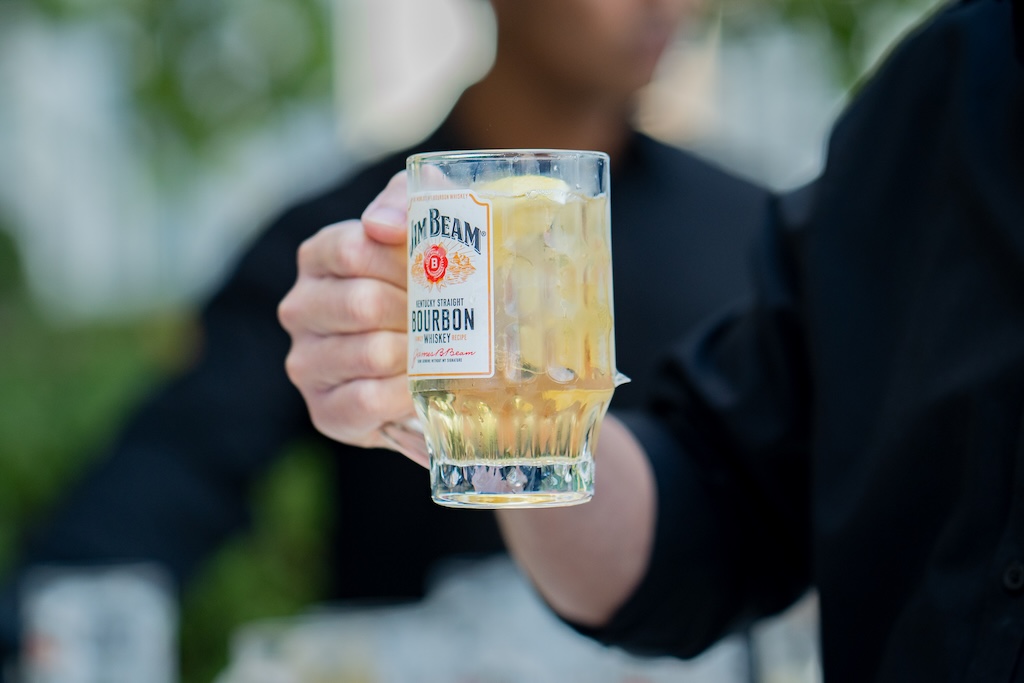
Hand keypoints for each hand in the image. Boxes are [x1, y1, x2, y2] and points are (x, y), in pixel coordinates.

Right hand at [278, 172, 428, 465]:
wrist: (436, 360)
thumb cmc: (428, 286)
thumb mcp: (423, 228)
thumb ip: (408, 203)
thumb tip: (383, 225)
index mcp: (319, 257)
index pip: (352, 249)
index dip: (403, 262)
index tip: (437, 270)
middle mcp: (300, 308)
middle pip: (362, 303)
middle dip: (419, 312)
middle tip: (452, 316)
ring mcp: (306, 363)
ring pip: (370, 353)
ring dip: (419, 354)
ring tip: (445, 350)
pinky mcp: (324, 411)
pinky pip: (367, 400)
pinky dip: (406, 393)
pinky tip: (424, 385)